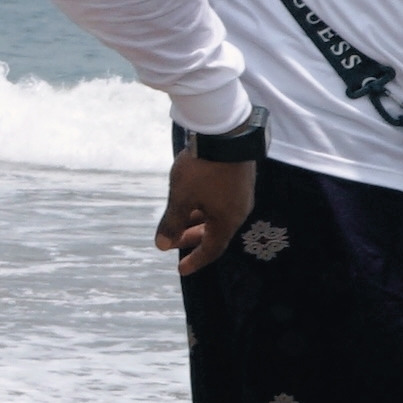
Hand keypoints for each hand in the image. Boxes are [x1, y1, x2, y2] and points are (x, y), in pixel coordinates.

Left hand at [158, 151, 258, 275]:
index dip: (196, 261)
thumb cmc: (202, 169)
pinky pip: (220, 203)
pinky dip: (204, 208)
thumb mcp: (181, 198)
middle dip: (191, 239)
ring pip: (216, 216)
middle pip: (214, 233)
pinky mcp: (239, 179)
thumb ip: (172, 223)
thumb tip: (162, 246)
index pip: (212, 249)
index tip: (181, 270)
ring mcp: (241, 194)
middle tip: (171, 243)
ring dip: (196, 222)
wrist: (226, 133)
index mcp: (228, 221)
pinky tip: (192, 200)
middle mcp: (239, 211)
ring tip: (176, 222)